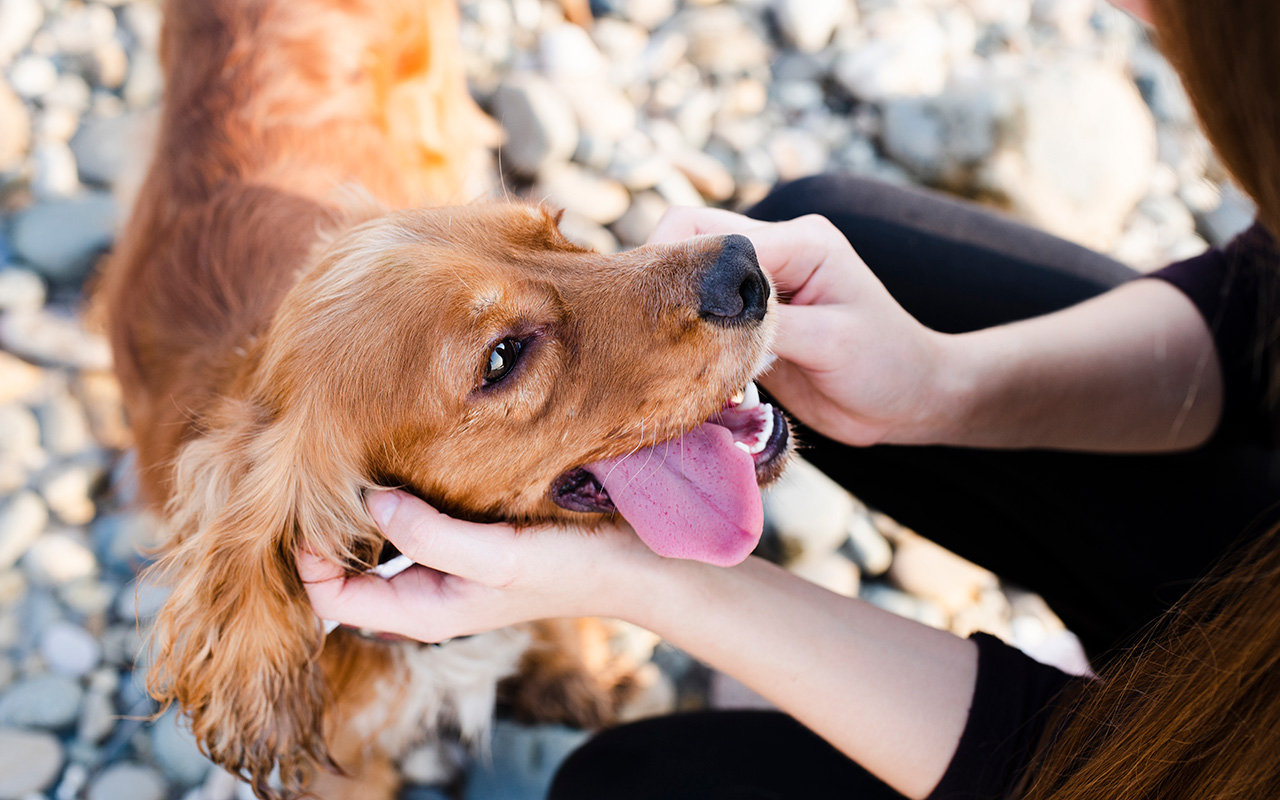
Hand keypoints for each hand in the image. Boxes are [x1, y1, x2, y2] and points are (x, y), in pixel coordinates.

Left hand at [297, 490, 657, 641]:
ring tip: (350, 455)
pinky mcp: (467, 532)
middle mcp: (424, 588)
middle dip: (324, 526)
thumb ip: (429, 536)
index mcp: (420, 611)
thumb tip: (370, 500)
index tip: (305, 502)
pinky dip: (397, 491)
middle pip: (345, 566)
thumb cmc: (567, 568)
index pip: (329, 598)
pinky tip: (401, 455)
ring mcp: (445, 560)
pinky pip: (411, 515)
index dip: (305, 557)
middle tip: (315, 468)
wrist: (632, 562)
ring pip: (376, 536)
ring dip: (359, 504)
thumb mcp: (496, 558)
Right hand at [649, 207, 950, 446]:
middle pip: (690, 240)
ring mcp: (761, 286)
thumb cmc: (887, 367)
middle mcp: (776, 252)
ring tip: (654, 347)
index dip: (676, 265)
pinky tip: (678, 362)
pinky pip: (702, 314)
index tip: (651, 310)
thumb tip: (706, 316)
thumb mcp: (830, 343)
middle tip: (642, 329)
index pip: (714, 233)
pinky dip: (686, 333)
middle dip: (663, 279)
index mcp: (800, 241)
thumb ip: (768, 324)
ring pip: (691, 277)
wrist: (910, 401)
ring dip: (671, 306)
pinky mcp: (752, 319)